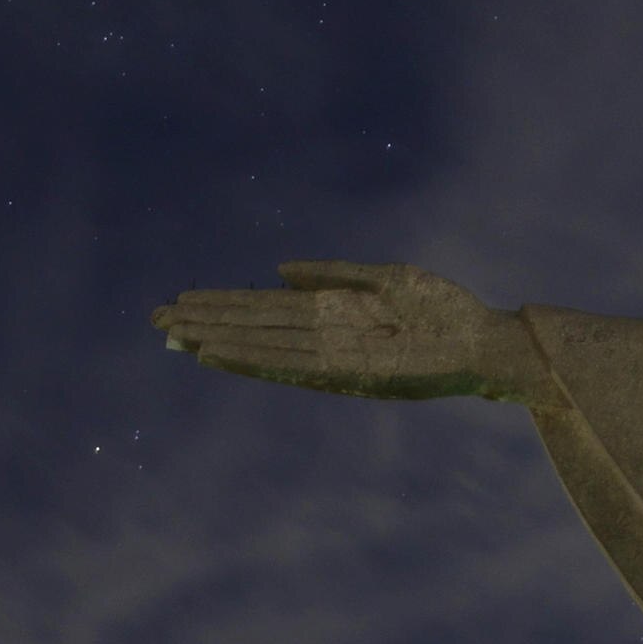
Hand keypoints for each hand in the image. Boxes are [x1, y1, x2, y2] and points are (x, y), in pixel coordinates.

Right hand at [153, 261, 536, 402]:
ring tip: (176, 334)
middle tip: (155, 318)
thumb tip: (278, 269)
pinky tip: (222, 353)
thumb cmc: (444, 310)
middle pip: (254, 328)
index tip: (182, 302)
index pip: (266, 310)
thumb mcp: (387, 278)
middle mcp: (326, 338)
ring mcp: (334, 356)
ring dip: (218, 341)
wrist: (487, 343)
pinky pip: (291, 366)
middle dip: (207, 322)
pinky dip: (254, 360)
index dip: (224, 306)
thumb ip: (335, 273)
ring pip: (262, 347)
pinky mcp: (349, 374)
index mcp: (334, 314)